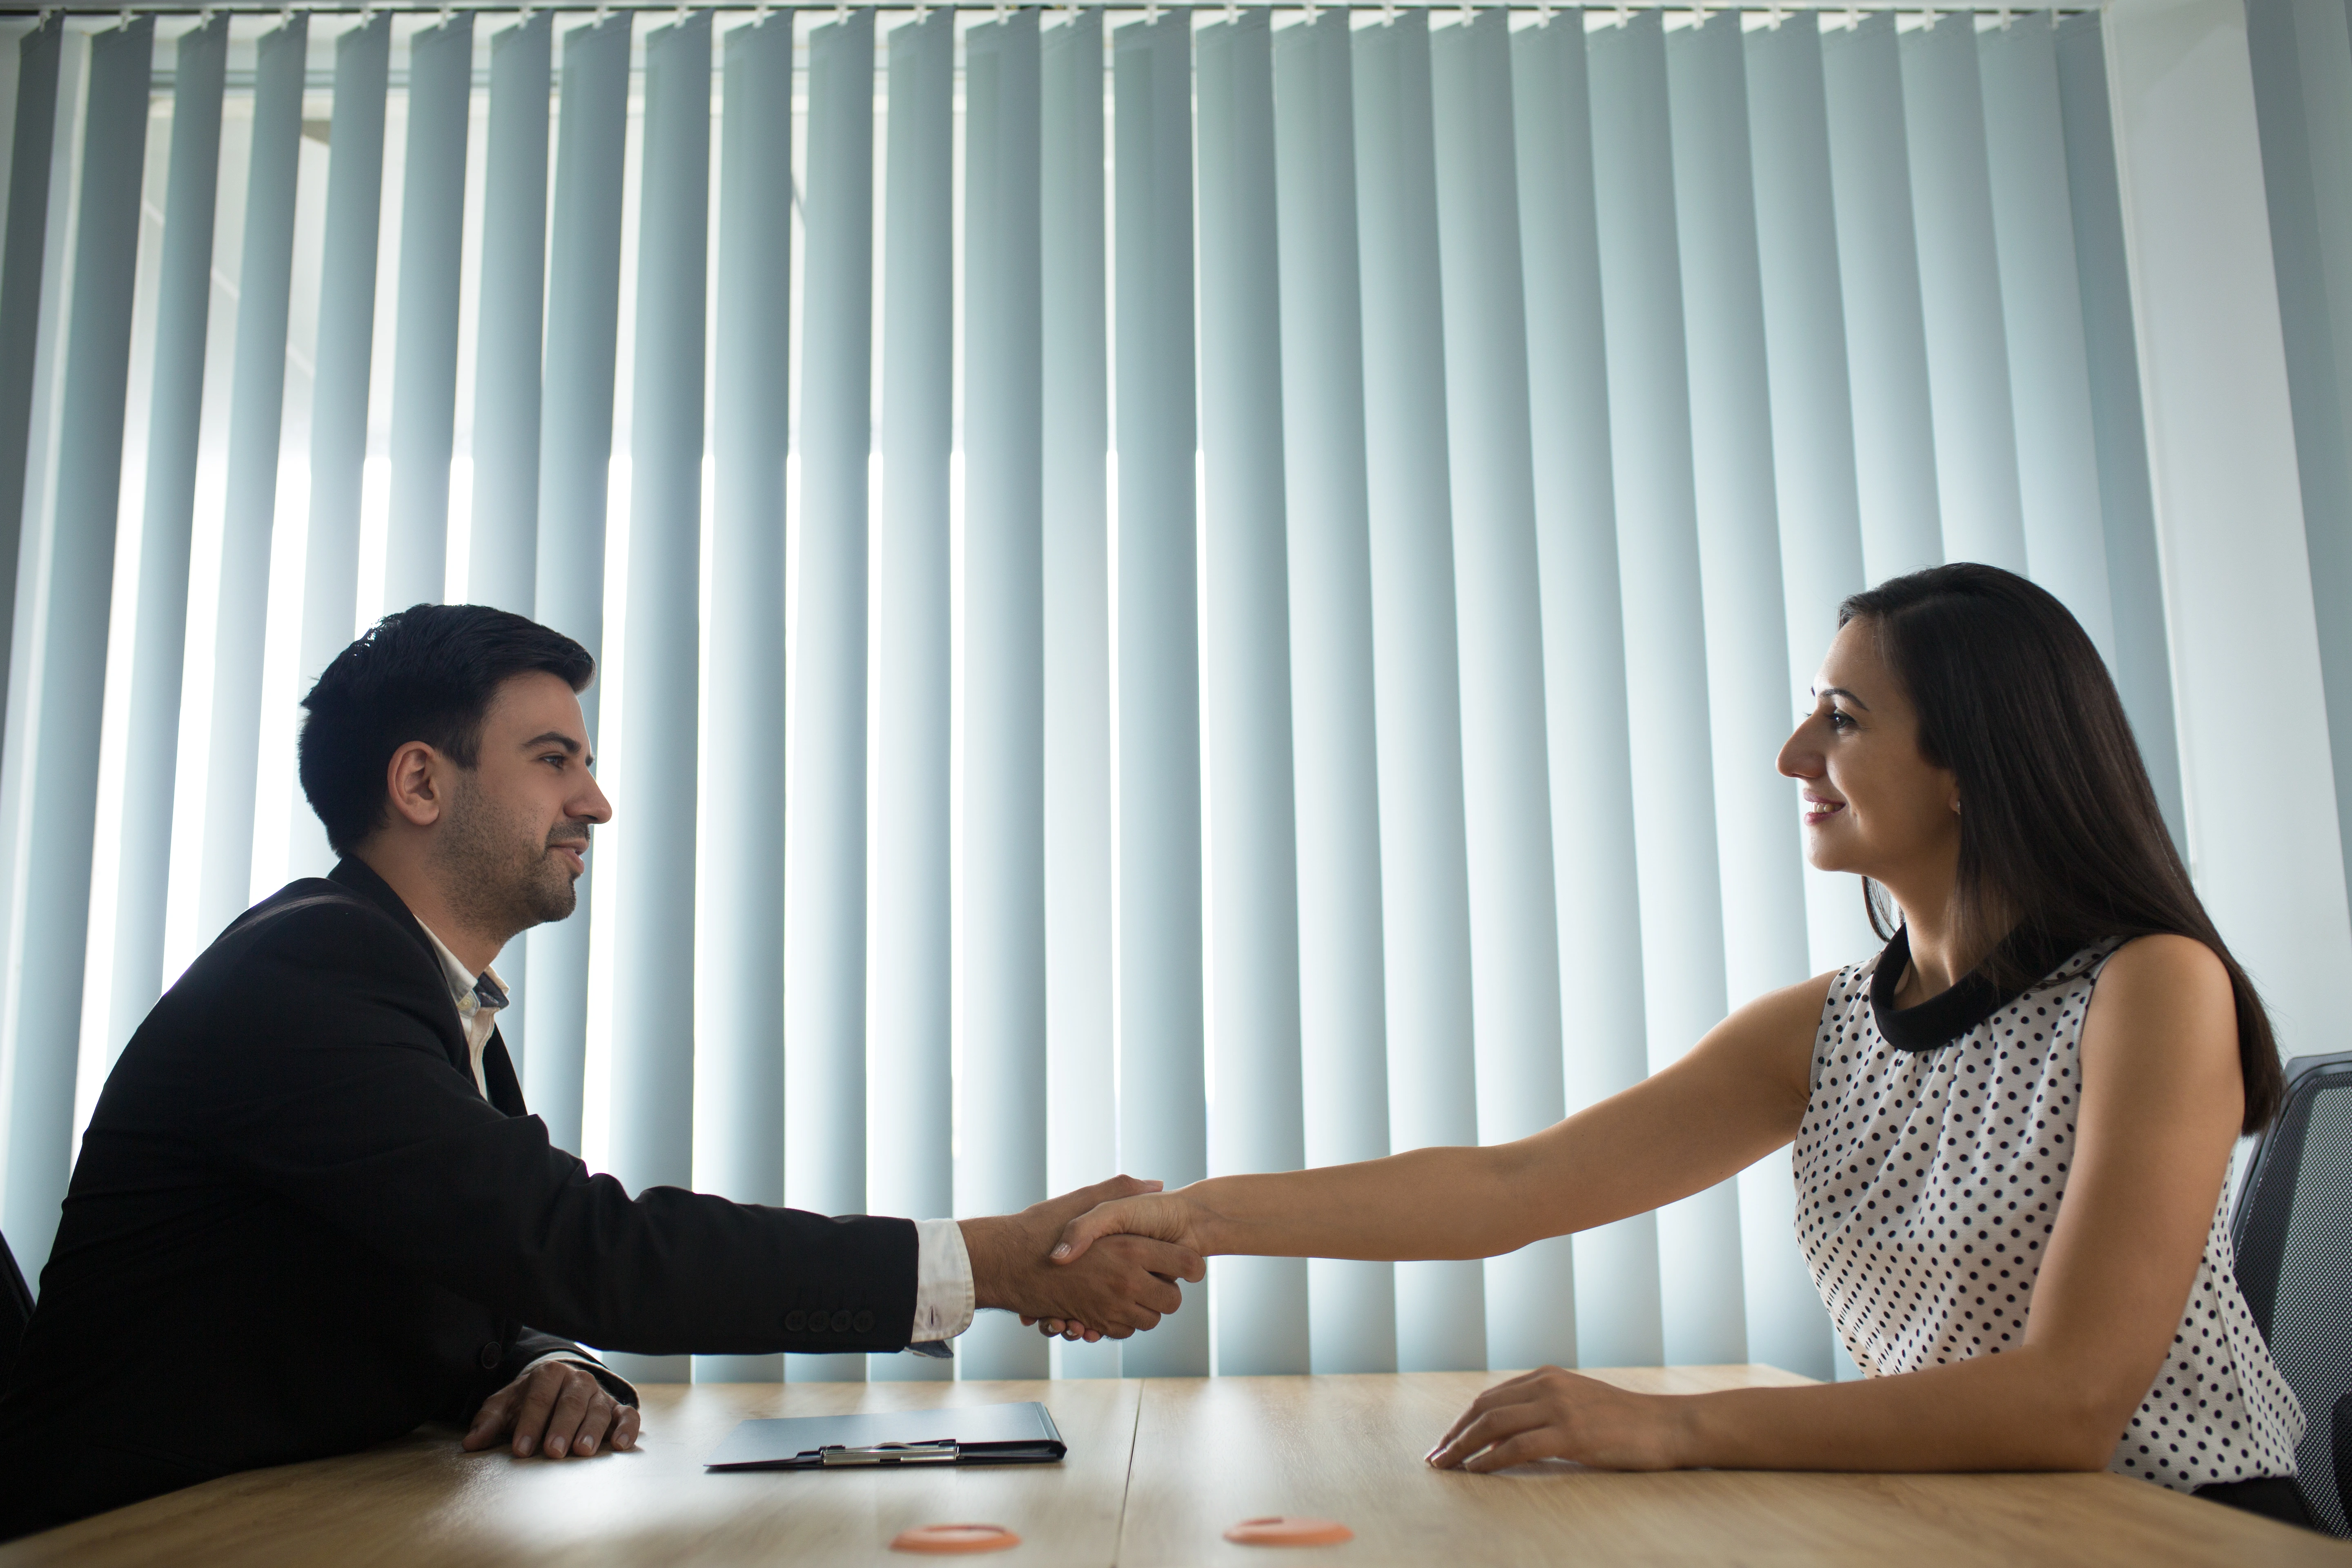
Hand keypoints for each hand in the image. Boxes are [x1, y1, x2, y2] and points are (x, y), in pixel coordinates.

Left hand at [463, 1359, 641, 1459]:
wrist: (559, 1387)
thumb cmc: (529, 1401)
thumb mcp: (506, 1405)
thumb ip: (489, 1421)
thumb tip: (470, 1443)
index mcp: (549, 1374)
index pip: (539, 1396)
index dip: (530, 1423)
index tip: (520, 1449)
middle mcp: (577, 1380)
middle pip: (571, 1402)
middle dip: (562, 1427)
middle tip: (554, 1451)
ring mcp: (599, 1394)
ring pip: (599, 1409)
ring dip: (591, 1430)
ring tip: (582, 1451)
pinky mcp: (617, 1408)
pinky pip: (628, 1415)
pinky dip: (627, 1428)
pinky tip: (620, 1445)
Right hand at [962, 1176, 1205, 1338]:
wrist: (1005, 1262)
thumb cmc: (1043, 1226)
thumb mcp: (1086, 1201)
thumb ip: (1123, 1190)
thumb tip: (1157, 1185)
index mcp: (1131, 1248)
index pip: (1188, 1265)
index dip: (1191, 1265)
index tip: (1186, 1262)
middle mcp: (1126, 1282)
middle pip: (1172, 1300)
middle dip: (1167, 1291)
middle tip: (1156, 1277)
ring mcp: (1111, 1307)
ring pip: (1149, 1319)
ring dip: (1144, 1308)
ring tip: (1129, 1288)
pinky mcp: (1094, 1324)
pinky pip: (1123, 1330)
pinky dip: (1120, 1321)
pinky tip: (1108, 1302)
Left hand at [1423, 1367, 1688, 1472]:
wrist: (1666, 1426)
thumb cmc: (1624, 1422)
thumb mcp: (1576, 1405)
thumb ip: (1541, 1412)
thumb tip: (1499, 1438)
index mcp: (1547, 1376)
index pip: (1491, 1397)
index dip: (1463, 1420)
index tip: (1446, 1441)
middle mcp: (1548, 1386)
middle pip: (1484, 1407)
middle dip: (1455, 1433)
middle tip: (1436, 1457)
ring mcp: (1560, 1408)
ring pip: (1494, 1424)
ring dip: (1463, 1446)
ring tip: (1446, 1466)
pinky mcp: (1571, 1433)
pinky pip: (1518, 1446)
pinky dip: (1490, 1459)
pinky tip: (1476, 1471)